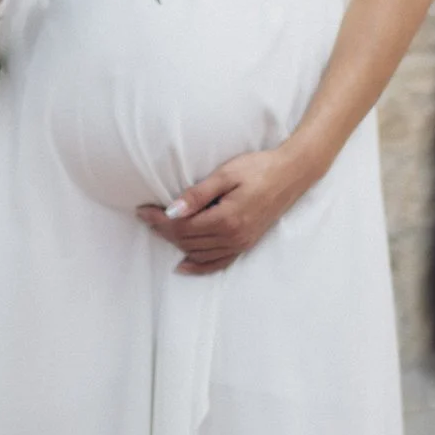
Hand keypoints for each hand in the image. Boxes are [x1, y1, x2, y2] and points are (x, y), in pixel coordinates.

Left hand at [139, 147, 319, 274]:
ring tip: (159, 229)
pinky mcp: (246, 244)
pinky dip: (199, 266)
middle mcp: (233, 237)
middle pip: (187, 241)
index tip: (143, 211)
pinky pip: (219, 262)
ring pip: (199, 253)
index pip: (182, 227)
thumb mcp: (226, 175)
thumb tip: (171, 211)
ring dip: (176, 244)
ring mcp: (241, 244)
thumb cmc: (258, 168)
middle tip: (146, 217)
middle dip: (163, 230)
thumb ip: (197, 195)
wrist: (291, 174)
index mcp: (226, 219)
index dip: (159, 220)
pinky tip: (184, 265)